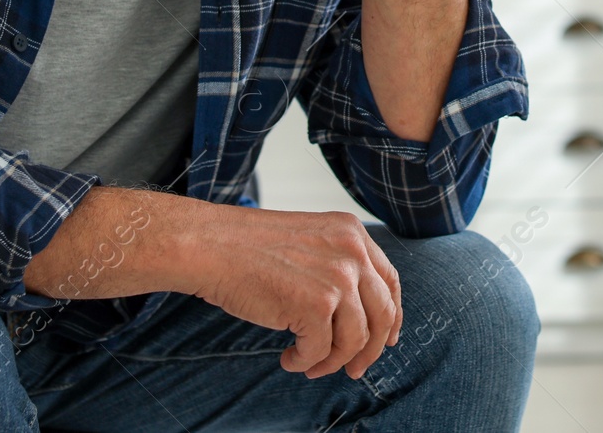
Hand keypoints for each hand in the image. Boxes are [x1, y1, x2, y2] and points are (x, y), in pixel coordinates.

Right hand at [184, 204, 402, 378]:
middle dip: (370, 350)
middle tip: (354, 370)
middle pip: (382, 314)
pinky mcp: (316, 305)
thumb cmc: (248, 248)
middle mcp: (352, 253)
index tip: (387, 339)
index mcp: (352, 232)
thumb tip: (361, 315)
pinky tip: (288, 358)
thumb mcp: (310, 240)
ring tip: (309, 364)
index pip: (389, 281)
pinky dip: (305, 362)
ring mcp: (337, 278)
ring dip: (332, 361)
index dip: (392, 315)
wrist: (211, 246)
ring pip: (355, 339)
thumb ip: (339, 265)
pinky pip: (321, 351)